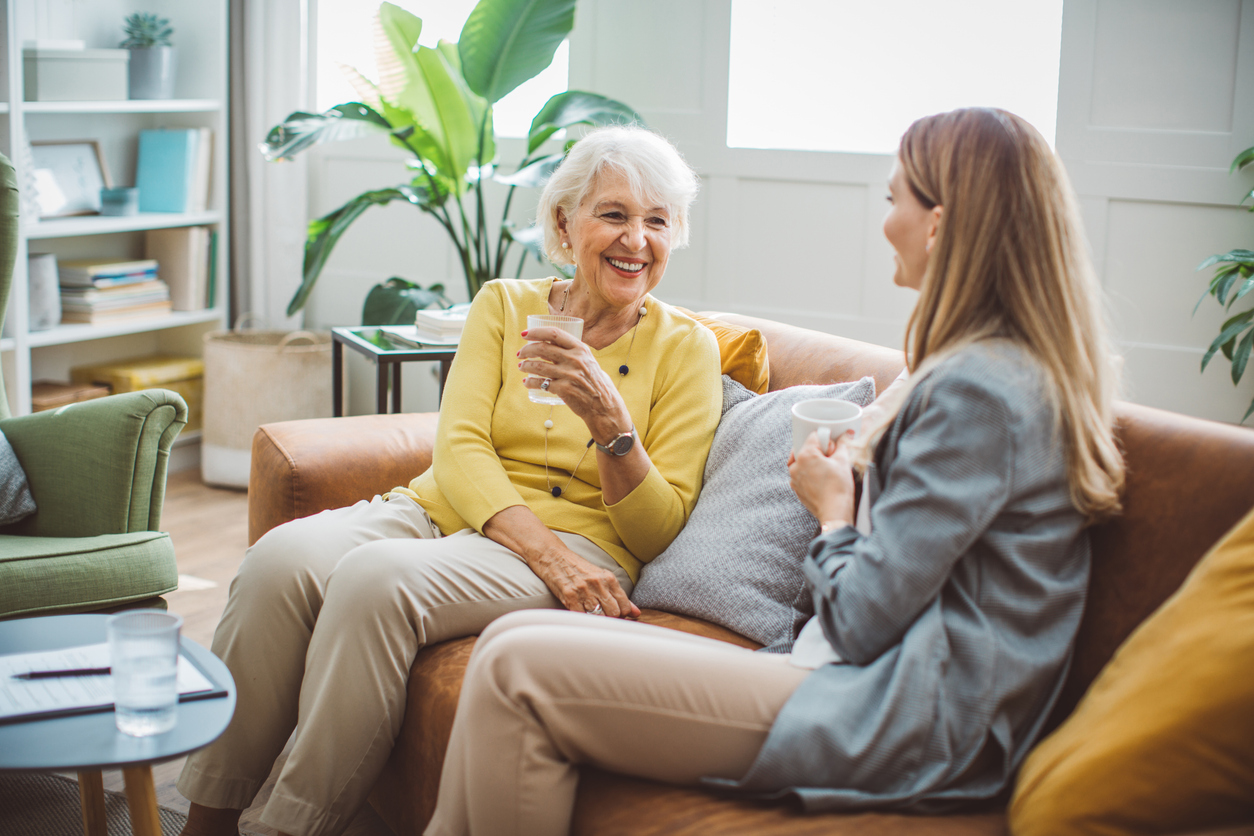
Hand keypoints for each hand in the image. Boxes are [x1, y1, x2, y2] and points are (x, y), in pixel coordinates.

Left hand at [518, 326, 630, 442]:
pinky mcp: (563, 389)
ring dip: (526, 366)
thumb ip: (575, 354)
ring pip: (538, 366)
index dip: (537, 332)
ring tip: (522, 367)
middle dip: (527, 350)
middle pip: (542, 348)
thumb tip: (554, 346)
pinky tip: (527, 382)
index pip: (554, 333)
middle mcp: (574, 359)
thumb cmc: (597, 384)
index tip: (525, 334)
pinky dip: (530, 382)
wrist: (604, 407)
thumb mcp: (590, 362)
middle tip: (520, 353)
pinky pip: (540, 383)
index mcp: (580, 349)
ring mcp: (568, 374)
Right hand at [529, 546, 640, 618]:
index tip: (618, 617)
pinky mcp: (569, 596)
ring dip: (597, 621)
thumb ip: (619, 596)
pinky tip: (581, 616)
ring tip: (592, 618)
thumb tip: (636, 613)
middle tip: (604, 618)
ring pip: (599, 617)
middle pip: (614, 613)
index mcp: (609, 578)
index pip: (625, 606)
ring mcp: (583, 590)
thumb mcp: (601, 577)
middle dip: (611, 619)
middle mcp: (598, 584)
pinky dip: (583, 620)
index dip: (623, 616)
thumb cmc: (578, 568)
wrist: (554, 557)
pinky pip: (581, 616)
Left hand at [788, 430, 855, 527]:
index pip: (814, 437)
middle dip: (817, 451)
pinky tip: (820, 479)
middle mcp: (796, 465)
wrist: (834, 511)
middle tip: (830, 458)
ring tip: (825, 469)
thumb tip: (846, 434)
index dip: (826, 440)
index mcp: (806, 455)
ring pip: (801, 462)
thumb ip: (842, 444)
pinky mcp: (796, 489)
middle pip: (805, 449)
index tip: (833, 447)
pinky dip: (808, 473)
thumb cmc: (838, 486)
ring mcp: (794, 478)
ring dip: (811, 462)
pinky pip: (800, 475)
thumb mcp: (843, 461)